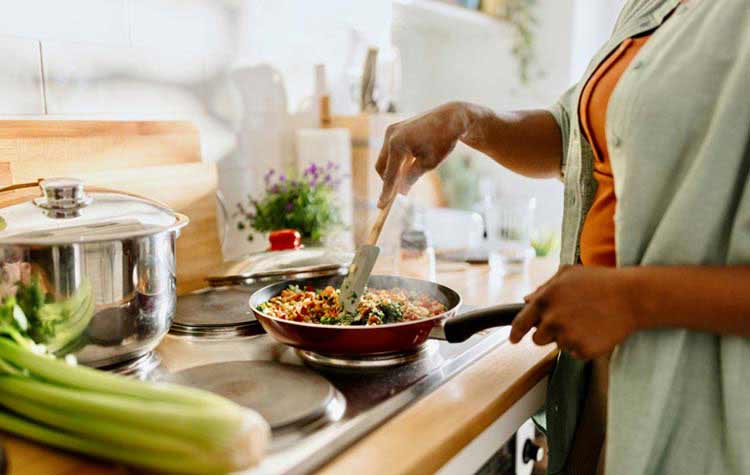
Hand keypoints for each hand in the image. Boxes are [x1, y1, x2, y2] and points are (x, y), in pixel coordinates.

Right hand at [375, 102, 474, 207]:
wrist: (451, 117)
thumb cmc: (442, 141)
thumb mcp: (429, 164)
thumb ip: (411, 178)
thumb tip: (400, 192)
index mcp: (397, 145)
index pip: (390, 175)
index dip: (386, 192)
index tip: (381, 207)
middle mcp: (390, 136)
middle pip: (381, 167)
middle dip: (388, 180)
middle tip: (397, 193)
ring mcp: (391, 130)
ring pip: (385, 158)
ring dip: (393, 170)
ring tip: (408, 176)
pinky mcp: (394, 128)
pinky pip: (390, 149)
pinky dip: (396, 160)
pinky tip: (410, 163)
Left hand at [509, 265, 639, 359]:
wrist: (631, 297)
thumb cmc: (600, 281)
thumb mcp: (568, 274)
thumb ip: (544, 287)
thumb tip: (527, 300)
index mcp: (545, 300)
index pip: (521, 322)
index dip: (515, 332)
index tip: (513, 339)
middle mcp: (552, 320)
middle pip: (538, 338)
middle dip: (548, 332)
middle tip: (568, 321)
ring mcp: (567, 337)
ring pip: (558, 345)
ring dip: (567, 338)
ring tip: (586, 321)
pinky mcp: (583, 350)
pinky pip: (575, 353)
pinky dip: (583, 345)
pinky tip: (596, 330)